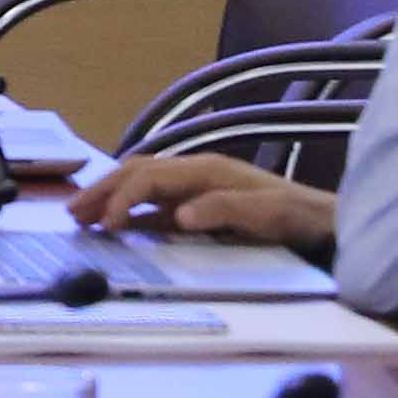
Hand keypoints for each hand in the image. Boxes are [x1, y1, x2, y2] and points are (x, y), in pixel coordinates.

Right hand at [70, 151, 338, 252]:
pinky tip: (117, 224)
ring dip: (110, 196)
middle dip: (102, 191)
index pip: (149, 178)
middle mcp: (196, 172)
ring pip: (141, 183)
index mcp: (206, 170)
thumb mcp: (269, 216)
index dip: (122, 199)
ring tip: (82, 215)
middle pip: (137, 173)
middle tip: (72, 214)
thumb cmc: (298, 218)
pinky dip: (129, 209)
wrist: (325, 222)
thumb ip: (226, 211)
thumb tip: (179, 216)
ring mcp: (197, 186)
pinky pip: (155, 201)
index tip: (105, 227)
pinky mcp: (200, 203)